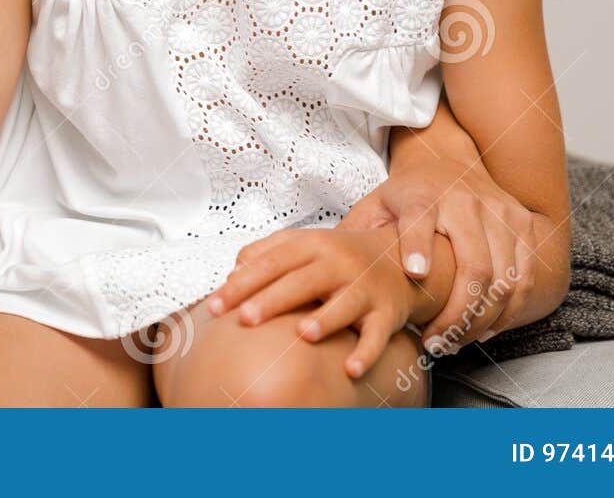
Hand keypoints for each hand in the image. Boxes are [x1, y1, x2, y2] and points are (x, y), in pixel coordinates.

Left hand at [204, 227, 416, 379]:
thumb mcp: (303, 243)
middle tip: (245, 319)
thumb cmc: (339, 256)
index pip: (270, 262)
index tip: (215, 305)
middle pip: (302, 281)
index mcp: (311, 245)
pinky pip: (378, 335)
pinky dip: (366, 352)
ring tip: (302, 334)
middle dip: (272, 300)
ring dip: (325, 319)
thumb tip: (231, 275)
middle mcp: (337, 263)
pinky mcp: (387, 313)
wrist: (398, 257)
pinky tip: (350, 369)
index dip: (242, 283)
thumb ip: (265, 253)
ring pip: (343, 304)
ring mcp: (364, 288)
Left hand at [339, 152, 536, 346]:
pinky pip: (526, 277)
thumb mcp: (373, 205)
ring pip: (504, 278)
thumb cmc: (403, 195)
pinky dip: (510, 310)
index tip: (415, 274)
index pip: (419, 219)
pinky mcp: (522, 222)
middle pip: (473, 263)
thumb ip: (356, 235)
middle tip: (434, 341)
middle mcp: (464, 201)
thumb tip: (324, 271)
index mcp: (421, 195)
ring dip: (482, 320)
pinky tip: (484, 329)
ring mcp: (499, 212)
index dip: (419, 246)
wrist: (447, 160)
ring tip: (454, 342)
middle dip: (457, 312)